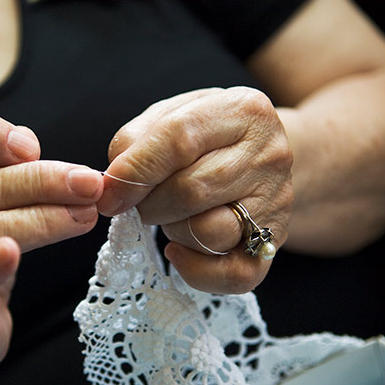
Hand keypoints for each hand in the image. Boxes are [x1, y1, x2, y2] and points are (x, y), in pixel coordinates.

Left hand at [98, 87, 292, 293]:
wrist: (263, 157)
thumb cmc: (208, 137)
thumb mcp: (174, 116)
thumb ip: (136, 139)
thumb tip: (114, 183)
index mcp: (242, 110)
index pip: (179, 139)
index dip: (135, 170)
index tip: (108, 192)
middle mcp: (269, 155)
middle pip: (191, 190)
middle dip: (149, 204)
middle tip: (139, 203)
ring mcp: (277, 201)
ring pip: (209, 232)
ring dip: (172, 230)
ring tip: (170, 215)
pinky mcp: (275, 241)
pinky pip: (233, 274)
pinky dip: (194, 270)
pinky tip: (178, 250)